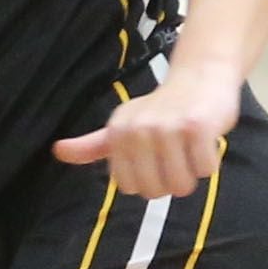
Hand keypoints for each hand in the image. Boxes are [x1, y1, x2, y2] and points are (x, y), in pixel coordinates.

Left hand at [52, 64, 240, 198]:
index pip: (130, 187)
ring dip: (192, 173)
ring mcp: (168, 128)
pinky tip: (206, 142)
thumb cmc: (161, 109)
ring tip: (190, 148)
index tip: (155, 159)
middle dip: (172, 181)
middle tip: (177, 154)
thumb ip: (92, 145)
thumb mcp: (122, 125)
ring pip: (181, 185)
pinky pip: (205, 170)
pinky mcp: (197, 127)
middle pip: (156, 191)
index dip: (148, 181)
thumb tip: (58, 152)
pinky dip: (210, 162)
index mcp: (118, 133)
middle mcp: (139, 129)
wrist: (199, 77)